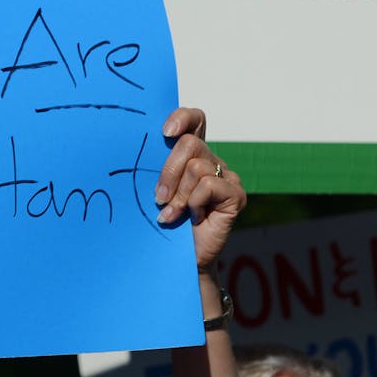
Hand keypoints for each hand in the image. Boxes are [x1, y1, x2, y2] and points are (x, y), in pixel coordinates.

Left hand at [153, 107, 245, 270]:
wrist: (180, 258)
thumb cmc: (165, 221)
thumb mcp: (158, 189)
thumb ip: (157, 167)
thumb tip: (140, 146)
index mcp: (193, 154)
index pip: (195, 120)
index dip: (182, 118)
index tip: (165, 132)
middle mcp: (212, 161)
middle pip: (190, 144)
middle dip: (168, 172)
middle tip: (158, 199)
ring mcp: (227, 177)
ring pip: (197, 167)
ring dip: (178, 195)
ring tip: (172, 215)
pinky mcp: (236, 195)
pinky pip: (209, 186)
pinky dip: (194, 203)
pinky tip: (193, 218)